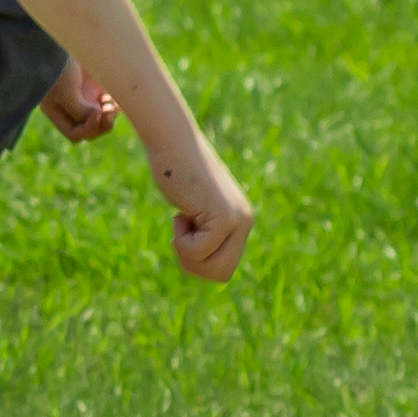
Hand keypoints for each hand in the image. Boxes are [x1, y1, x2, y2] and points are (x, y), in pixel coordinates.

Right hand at [38, 61, 121, 143]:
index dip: (89, 129)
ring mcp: (85, 97)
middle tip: (110, 110)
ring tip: (114, 103)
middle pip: (91, 129)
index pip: (76, 134)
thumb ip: (80, 110)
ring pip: (103, 116)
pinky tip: (116, 95)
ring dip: (111, 113)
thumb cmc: (59, 67)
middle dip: (103, 123)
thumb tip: (98, 118)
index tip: (96, 112)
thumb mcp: (66, 92)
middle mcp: (71, 108)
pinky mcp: (96, 85)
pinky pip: (110, 102)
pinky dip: (116, 101)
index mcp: (58, 112)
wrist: (67, 40)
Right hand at [148, 129, 253, 283]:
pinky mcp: (223, 217)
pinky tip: (182, 212)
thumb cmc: (174, 171)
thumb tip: (202, 260)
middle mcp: (244, 221)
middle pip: (221, 274)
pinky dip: (181, 239)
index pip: (223, 268)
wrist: (173, 143)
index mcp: (241, 220)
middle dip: (192, 263)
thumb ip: (203, 228)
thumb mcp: (192, 206)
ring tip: (182, 221)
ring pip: (212, 267)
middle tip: (181, 234)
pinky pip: (198, 251)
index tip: (186, 233)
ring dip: (186, 252)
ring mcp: (237, 219)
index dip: (198, 262)